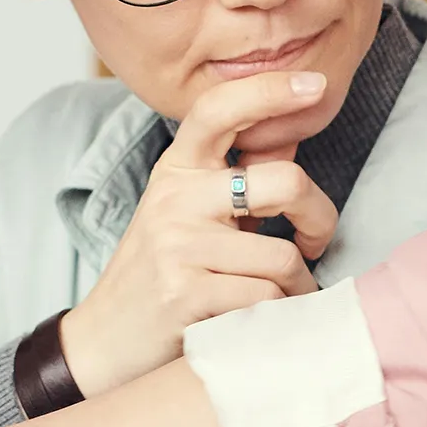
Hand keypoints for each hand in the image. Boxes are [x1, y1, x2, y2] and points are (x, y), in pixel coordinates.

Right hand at [58, 66, 334, 397]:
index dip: (269, 90)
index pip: (218, 109)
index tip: (314, 85)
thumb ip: (237, 178)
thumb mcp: (188, 215)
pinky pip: (268, 298)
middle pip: (285, 181)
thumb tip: (291, 133)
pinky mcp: (186, 293)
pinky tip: (264, 319)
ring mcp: (178, 246)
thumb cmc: (161, 275)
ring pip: (284, 256)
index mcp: (177, 171)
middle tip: (316, 241)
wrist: (106, 341)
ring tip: (283, 295)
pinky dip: (280, 315)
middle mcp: (175, 199)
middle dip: (320, 217)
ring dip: (298, 285)